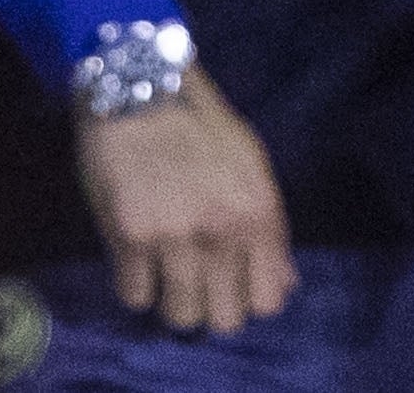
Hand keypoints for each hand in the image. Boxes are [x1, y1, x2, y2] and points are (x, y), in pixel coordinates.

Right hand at [77, 75, 292, 335]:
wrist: (143, 92)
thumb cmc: (202, 128)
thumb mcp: (252, 168)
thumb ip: (269, 230)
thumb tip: (285, 285)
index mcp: (260, 214)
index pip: (268, 300)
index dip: (249, 299)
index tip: (233, 286)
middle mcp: (223, 231)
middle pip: (225, 320)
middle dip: (212, 307)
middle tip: (198, 284)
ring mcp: (175, 237)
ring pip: (180, 317)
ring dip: (172, 301)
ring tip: (166, 272)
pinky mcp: (129, 238)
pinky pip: (134, 297)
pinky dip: (135, 285)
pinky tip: (137, 259)